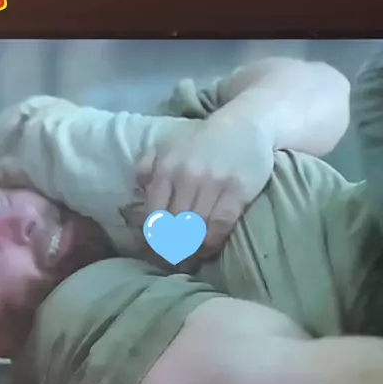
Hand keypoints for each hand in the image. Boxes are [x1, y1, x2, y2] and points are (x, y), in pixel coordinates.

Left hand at [136, 114, 274, 255]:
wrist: (246, 122)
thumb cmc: (205, 138)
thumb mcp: (169, 145)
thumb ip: (148, 166)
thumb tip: (136, 191)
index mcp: (166, 169)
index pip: (153, 214)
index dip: (152, 238)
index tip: (154, 251)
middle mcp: (186, 177)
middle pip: (172, 225)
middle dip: (169, 247)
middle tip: (171, 260)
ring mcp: (212, 184)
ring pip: (194, 228)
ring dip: (190, 248)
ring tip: (188, 258)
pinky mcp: (236, 191)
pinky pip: (219, 226)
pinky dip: (211, 242)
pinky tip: (208, 248)